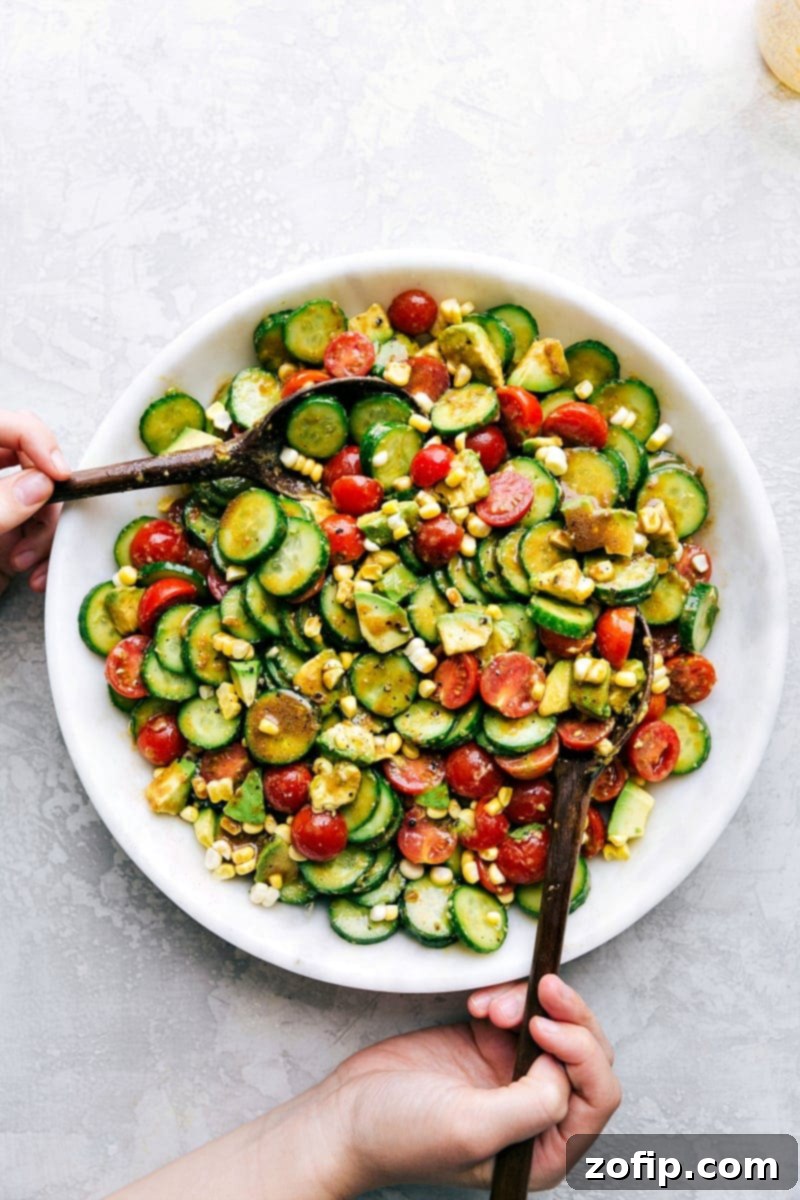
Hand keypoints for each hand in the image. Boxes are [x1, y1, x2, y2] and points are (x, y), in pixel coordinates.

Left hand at [0, 410, 68, 594]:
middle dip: (49, 500)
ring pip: (45, 506)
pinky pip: (40, 539)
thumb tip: (40, 484)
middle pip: (35, 468)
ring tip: (26, 564)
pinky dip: (45, 558)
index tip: (59, 474)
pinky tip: (34, 578)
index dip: (37, 440)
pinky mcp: (6, 542)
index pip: (7, 426)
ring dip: (46, 537)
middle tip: (43, 526)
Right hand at [324, 972, 620, 1192]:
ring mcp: (514, 1078)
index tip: (541, 1027)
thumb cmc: (400, 1137)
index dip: (581, 1053)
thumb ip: (532, 1105)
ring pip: (558, 1026)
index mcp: (545, 1151)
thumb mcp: (472, 1128)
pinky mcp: (490, 1046)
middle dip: (567, 1017)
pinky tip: (479, 1004)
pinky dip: (507, 998)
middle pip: (586, 1054)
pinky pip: (522, 1011)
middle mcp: (538, 1116)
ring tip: (492, 1006)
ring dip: (531, 1004)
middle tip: (541, 989)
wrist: (345, 1115)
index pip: (598, 1096)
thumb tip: (564, 1070)